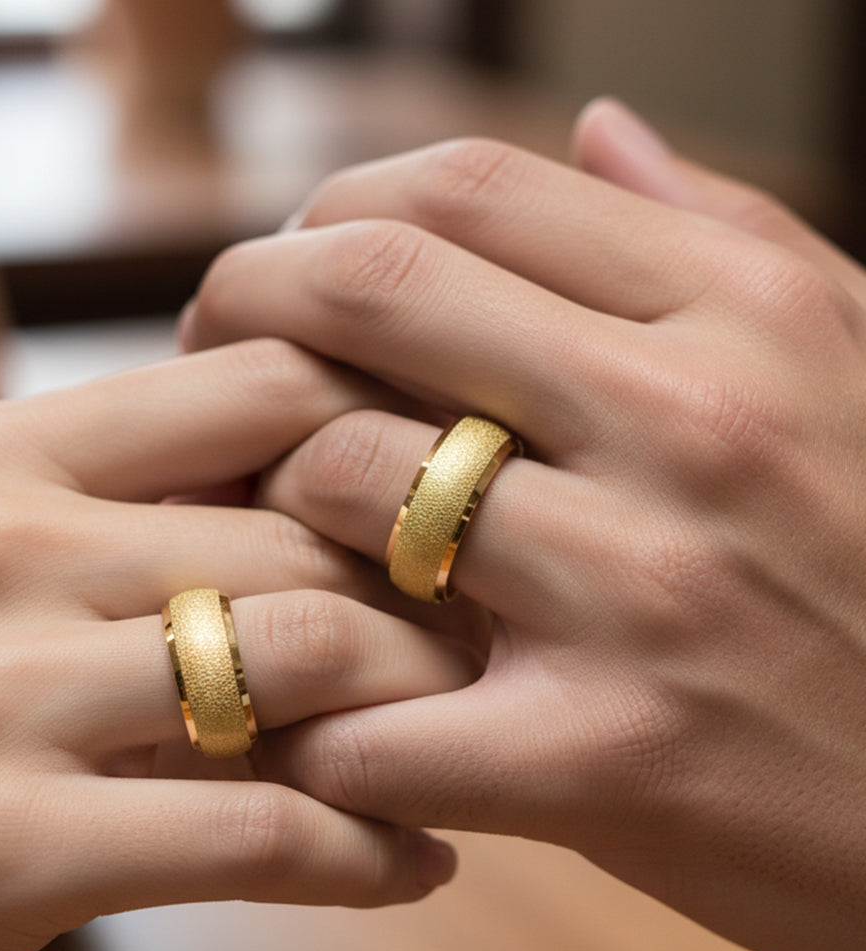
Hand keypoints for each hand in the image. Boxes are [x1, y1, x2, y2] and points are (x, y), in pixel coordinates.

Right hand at [0, 342, 470, 950]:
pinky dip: (366, 853)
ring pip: (307, 660)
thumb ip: (154, 511)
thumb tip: (357, 477)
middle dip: (431, 602)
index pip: (273, 380)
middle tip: (493, 651)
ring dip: (418, 719)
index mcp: (8, 452)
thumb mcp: (4, 570)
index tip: (463, 506)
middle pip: (312, 533)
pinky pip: (259, 831)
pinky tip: (413, 862)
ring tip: (456, 754)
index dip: (399, 434)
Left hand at [180, 124, 865, 950]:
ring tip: (251, 526)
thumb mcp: (848, 359)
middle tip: (212, 363)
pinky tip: (299, 701)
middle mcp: (692, 427)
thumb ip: (723, 229)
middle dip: (246, 310)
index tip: (284, 275)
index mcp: (739, 318)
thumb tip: (598, 127)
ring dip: (260, 500)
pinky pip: (376, 713)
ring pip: (345, 478)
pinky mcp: (607, 759)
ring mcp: (644, 592)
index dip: (328, 217)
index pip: (464, 193)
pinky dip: (302, 703)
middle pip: (375, 293)